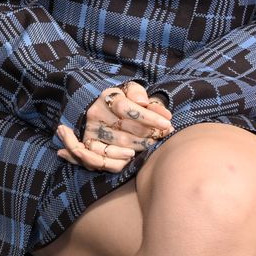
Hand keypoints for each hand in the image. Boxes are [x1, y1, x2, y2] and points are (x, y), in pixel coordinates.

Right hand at [57, 82, 173, 172]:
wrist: (105, 112)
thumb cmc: (126, 102)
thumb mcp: (134, 93)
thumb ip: (147, 99)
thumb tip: (157, 110)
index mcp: (108, 97)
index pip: (127, 108)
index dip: (149, 117)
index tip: (167, 124)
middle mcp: (96, 113)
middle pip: (127, 129)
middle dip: (150, 133)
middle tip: (162, 135)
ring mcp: (91, 131)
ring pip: (121, 145)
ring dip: (141, 147)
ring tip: (151, 144)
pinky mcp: (88, 145)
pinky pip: (105, 160)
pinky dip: (120, 161)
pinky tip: (131, 156)